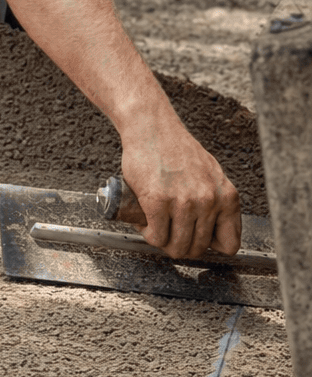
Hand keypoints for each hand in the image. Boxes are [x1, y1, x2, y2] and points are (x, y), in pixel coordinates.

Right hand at [120, 118, 240, 261]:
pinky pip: (156, 237)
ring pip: (177, 247)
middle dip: (180, 245)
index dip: (210, 246)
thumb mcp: (211, 176)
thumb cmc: (177, 149)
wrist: (152, 128)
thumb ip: (216, 201)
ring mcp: (184, 202)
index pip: (230, 244)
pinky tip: (145, 223)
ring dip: (163, 242)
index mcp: (227, 197)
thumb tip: (213, 232)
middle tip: (168, 232)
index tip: (196, 239)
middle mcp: (209, 201)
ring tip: (155, 227)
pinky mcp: (158, 201)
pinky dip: (148, 235)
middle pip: (198, 249)